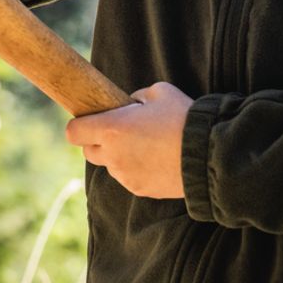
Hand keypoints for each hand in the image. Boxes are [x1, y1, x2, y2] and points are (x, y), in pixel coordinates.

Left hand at [65, 82, 192, 198]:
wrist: (209, 154)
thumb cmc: (183, 118)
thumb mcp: (160, 92)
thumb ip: (137, 97)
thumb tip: (130, 105)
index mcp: (112, 129)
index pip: (73, 132)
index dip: (79, 124)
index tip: (91, 119)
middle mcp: (113, 156)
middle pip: (89, 151)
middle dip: (99, 141)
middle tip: (122, 130)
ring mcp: (126, 176)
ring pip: (111, 165)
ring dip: (120, 156)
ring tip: (148, 144)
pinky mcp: (140, 190)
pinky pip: (129, 178)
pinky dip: (136, 169)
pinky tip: (157, 159)